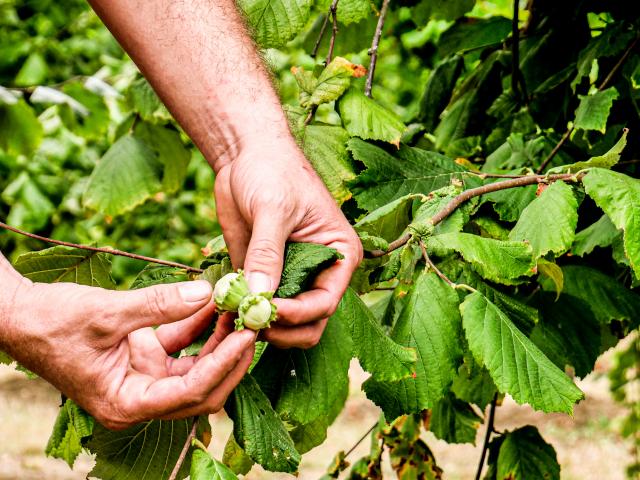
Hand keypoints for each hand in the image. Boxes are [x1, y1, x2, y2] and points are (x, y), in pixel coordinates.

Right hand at [2, 278, 254, 429]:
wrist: (20, 315)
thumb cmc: (51, 322)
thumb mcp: (107, 313)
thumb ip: (158, 304)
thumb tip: (207, 292)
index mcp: (127, 403)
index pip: (191, 391)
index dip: (224, 364)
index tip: (247, 335)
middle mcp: (140, 398)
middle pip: (203, 386)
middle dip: (231, 356)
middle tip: (253, 322)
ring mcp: (143, 378)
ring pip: (197, 365)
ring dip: (218, 338)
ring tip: (237, 306)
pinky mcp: (143, 358)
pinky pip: (181, 345)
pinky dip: (197, 325)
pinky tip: (211, 300)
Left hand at [214, 138, 362, 348]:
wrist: (245, 154)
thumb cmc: (272, 170)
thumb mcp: (272, 209)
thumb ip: (267, 253)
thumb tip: (259, 296)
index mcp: (339, 255)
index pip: (325, 302)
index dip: (297, 314)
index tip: (266, 310)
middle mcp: (320, 272)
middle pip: (309, 323)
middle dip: (282, 329)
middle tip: (249, 323)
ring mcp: (291, 276)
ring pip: (285, 323)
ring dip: (262, 327)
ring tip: (234, 315)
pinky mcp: (263, 275)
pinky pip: (257, 306)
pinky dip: (242, 314)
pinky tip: (223, 308)